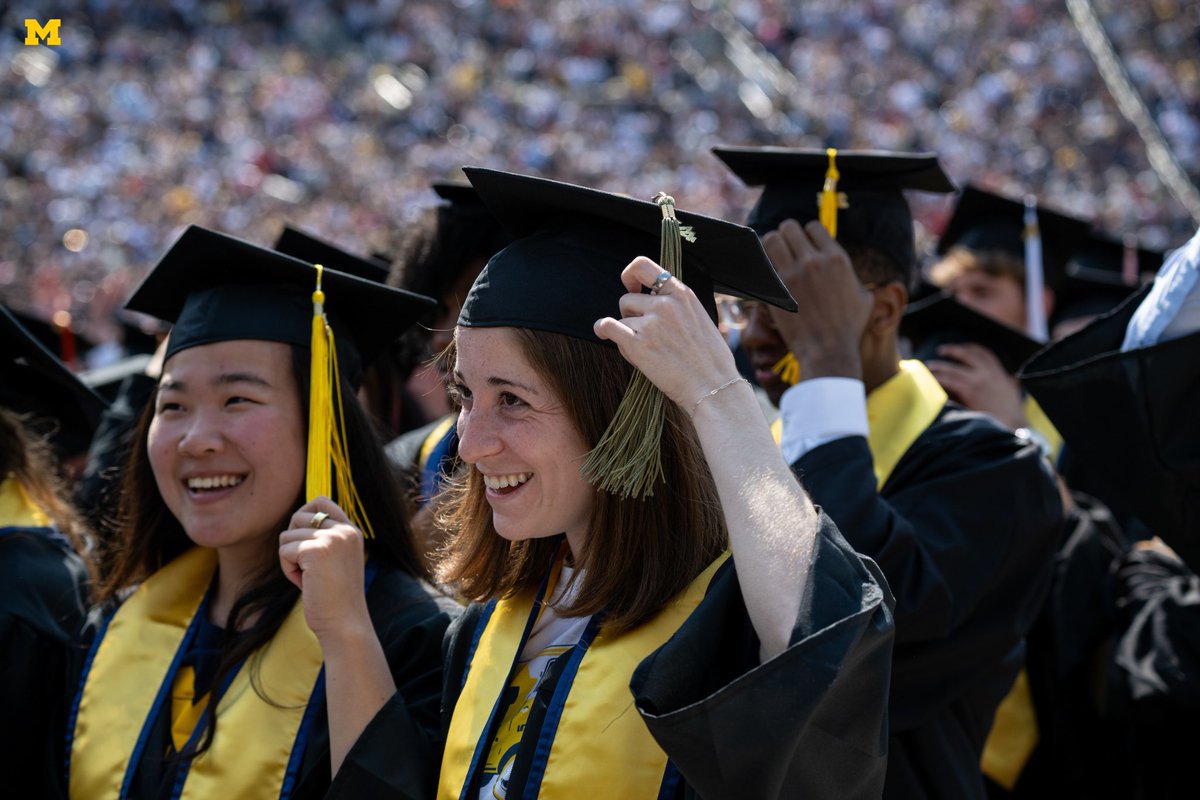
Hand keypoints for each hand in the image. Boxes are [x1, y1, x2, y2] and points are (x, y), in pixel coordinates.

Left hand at [279, 496, 370, 641]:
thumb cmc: (336, 599)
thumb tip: (297, 516)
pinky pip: (284, 551)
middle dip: (293, 541)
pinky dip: (288, 570)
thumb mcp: (336, 560)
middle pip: (299, 516)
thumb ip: (324, 538)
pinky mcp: (316, 550)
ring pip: (288, 535)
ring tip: (308, 579)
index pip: (321, 501)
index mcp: (352, 531)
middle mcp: (344, 530)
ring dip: (290, 559)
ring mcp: (332, 538)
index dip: (304, 516)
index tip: (304, 543)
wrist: (345, 624)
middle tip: (305, 567)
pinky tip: (304, 584)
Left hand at [594, 256, 739, 409]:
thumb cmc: (710, 359)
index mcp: (681, 294)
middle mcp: (665, 304)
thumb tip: (652, 301)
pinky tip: (602, 332)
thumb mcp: (699, 317)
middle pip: (628, 299)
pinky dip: (602, 328)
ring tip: (647, 350)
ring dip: (627, 332)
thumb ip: (676, 305)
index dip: (630, 275)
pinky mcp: (638, 344)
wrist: (713, 386)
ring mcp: (651, 323)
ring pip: (621, 319)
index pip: (644, 266)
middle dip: (631, 315)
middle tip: (646, 334)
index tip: (630, 286)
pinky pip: (608, 326)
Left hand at [761, 220, 872, 379]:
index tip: (804, 246)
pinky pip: (762, 265)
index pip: (813, 227)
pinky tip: (763, 271)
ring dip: (770, 245)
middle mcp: (814, 261)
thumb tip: (853, 277)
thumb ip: (855, 280)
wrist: (829, 351)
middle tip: (784, 248)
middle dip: (785, 235)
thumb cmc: (849, 328)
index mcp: (837, 258)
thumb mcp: (863, 298)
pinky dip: (762, 266)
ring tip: (772, 255)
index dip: (807, 235)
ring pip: (771, 239)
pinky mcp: (776, 289)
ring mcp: (792, 274)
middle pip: (789, 228)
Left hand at [927, 343, 1026, 428]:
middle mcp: (989, 374)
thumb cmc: (1012, 414)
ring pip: (953, 369)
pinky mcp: (969, 391)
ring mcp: (978, 381)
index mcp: (999, 373)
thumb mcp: (1013, 393)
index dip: (972, 348)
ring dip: (939, 366)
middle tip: (940, 350)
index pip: (985, 354)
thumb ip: (1009, 384)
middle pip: (967, 355)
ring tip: (929, 367)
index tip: (962, 347)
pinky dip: (938, 379)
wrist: (1013, 426)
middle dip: (953, 350)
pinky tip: (930, 380)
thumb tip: (1011, 379)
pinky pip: (949, 381)